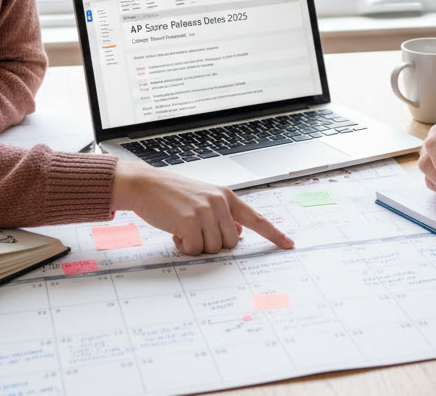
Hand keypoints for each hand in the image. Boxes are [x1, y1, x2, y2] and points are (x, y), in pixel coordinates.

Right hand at [111, 161, 293, 255]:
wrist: (145, 185)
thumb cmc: (172, 195)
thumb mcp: (203, 199)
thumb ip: (221, 215)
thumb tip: (237, 233)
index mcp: (226, 196)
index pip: (256, 218)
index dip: (274, 234)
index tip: (289, 244)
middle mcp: (220, 202)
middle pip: (231, 243)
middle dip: (212, 243)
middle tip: (194, 231)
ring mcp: (206, 211)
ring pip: (213, 249)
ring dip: (196, 245)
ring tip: (182, 228)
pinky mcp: (190, 221)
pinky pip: (195, 250)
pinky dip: (184, 247)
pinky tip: (175, 232)